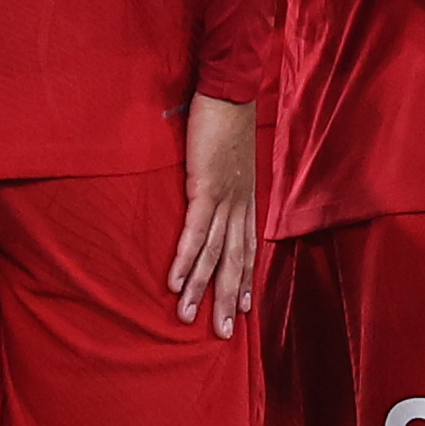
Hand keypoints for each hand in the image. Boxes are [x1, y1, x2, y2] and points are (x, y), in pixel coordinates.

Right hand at [170, 91, 257, 336]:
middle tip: (221, 334)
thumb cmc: (226, 120)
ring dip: (201, 288)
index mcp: (246, 199)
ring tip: (189, 318)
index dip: (245, 280)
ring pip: (214, 254)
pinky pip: (195, 231)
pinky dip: (186, 259)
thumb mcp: (230, 158)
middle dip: (227, 299)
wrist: (229, 91)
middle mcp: (239, 205)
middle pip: (234, 261)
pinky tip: (177, 282)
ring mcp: (224, 199)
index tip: (244, 309)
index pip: (247, 249)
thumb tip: (212, 193)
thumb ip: (224, 181)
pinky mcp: (205, 188)